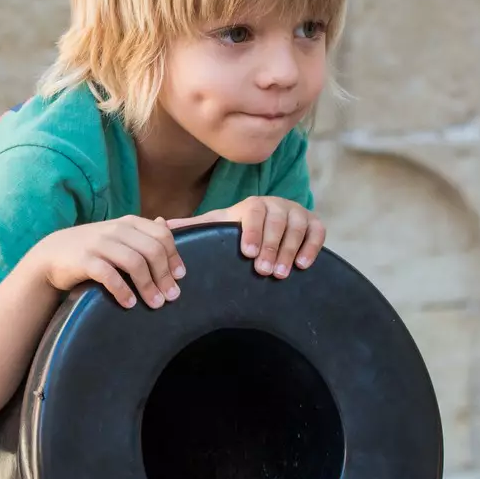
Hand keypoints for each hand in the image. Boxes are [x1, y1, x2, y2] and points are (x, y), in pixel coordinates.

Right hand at [31, 215, 183, 309]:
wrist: (51, 254)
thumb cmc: (90, 248)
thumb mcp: (115, 233)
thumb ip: (140, 231)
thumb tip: (166, 224)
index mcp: (127, 223)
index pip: (161, 235)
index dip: (174, 256)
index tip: (180, 277)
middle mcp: (115, 230)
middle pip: (151, 250)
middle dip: (164, 275)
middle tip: (172, 296)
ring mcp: (98, 244)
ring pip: (134, 263)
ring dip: (148, 286)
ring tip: (155, 304)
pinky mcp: (84, 261)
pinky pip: (109, 276)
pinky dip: (122, 291)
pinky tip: (129, 304)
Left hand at [201, 196, 324, 277]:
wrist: (270, 220)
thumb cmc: (239, 228)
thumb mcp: (217, 225)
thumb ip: (194, 226)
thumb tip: (161, 224)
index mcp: (251, 205)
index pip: (253, 213)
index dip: (252, 231)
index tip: (248, 253)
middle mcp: (277, 205)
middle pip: (277, 222)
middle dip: (272, 246)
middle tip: (265, 271)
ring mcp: (298, 213)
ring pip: (298, 227)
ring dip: (290, 250)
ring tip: (282, 273)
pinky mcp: (314, 223)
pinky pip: (318, 232)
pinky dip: (312, 247)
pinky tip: (304, 265)